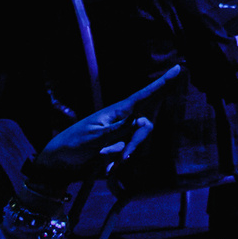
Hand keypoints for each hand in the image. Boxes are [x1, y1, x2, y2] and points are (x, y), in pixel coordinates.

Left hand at [29, 66, 180, 184]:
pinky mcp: (117, 147)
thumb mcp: (95, 136)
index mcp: (117, 111)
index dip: (162, 83)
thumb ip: (119, 129)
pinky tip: (106, 169)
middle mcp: (122, 120)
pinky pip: (127, 154)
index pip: (144, 95)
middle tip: (122, 159)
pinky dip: (118, 163)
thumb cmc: (74, 143)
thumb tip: (141, 122)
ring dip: (124, 156)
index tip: (178, 69)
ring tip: (108, 165)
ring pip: (136, 143)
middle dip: (135, 143)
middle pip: (144, 127)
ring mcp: (120, 134)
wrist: (59, 161)